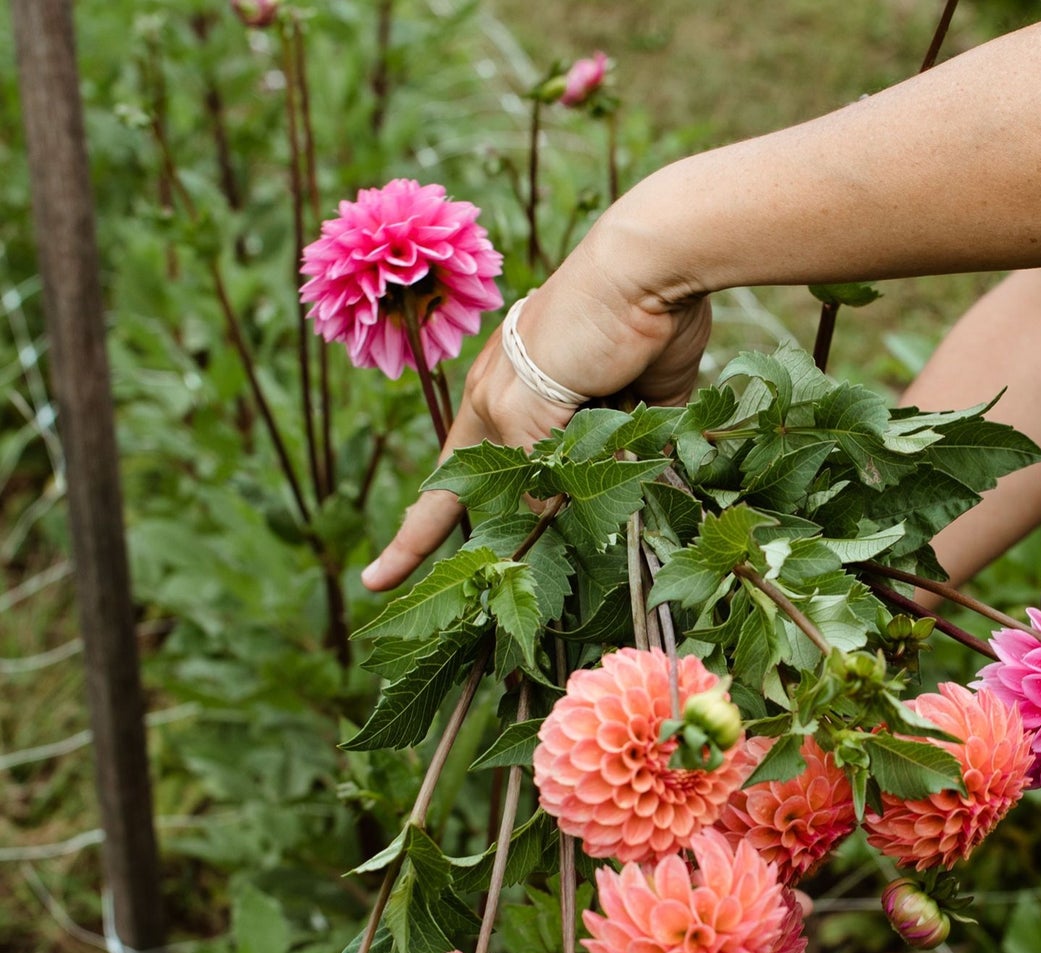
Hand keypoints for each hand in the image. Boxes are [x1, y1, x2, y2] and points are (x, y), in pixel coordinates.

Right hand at [362, 215, 710, 591]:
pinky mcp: (643, 417)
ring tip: (616, 473)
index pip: (441, 490)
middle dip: (534, 527)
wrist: (653, 274)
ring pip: (587, 488)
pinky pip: (642, 466)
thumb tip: (549, 516)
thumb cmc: (575, 325)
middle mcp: (537, 420)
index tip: (376, 582)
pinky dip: (650, 470)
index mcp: (490, 411)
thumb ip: (528, 469)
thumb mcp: (528, 403)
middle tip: (542, 567)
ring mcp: (588, 420)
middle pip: (523, 496)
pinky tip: (656, 459)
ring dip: (603, 498)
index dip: (410, 539)